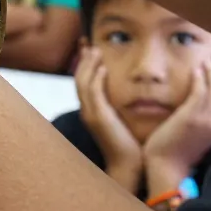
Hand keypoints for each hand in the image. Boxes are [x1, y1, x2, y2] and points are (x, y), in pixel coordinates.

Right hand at [74, 48, 142, 192]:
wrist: (128, 168)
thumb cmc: (131, 147)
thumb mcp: (123, 123)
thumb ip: (121, 108)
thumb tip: (132, 94)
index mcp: (92, 111)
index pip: (84, 82)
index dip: (86, 65)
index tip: (90, 49)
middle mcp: (87, 110)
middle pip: (79, 78)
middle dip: (83, 59)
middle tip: (88, 42)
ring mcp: (90, 114)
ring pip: (83, 82)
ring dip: (88, 65)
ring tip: (94, 50)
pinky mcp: (98, 118)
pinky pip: (93, 93)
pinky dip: (95, 78)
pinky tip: (103, 68)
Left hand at [143, 54, 210, 190]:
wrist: (166, 165)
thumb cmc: (175, 149)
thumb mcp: (196, 133)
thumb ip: (201, 118)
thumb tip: (200, 105)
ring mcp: (205, 120)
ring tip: (209, 58)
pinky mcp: (191, 118)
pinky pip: (200, 93)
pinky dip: (201, 80)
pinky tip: (197, 69)